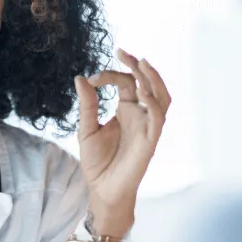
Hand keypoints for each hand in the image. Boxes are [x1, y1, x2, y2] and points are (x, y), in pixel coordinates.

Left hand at [74, 48, 171, 210]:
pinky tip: (141, 91)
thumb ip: (87, 105)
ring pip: (161, 97)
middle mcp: (140, 116)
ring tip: (140, 62)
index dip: (111, 75)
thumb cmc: (97, 162)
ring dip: (153, 79)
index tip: (93, 79)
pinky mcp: (150, 140)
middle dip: (137, 66)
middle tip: (122, 52)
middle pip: (147, 84)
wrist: (101, 189)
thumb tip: (80, 78)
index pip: (126, 83)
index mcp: (126, 110)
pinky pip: (158, 118)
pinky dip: (152, 103)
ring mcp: (147, 127)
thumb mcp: (86, 129)